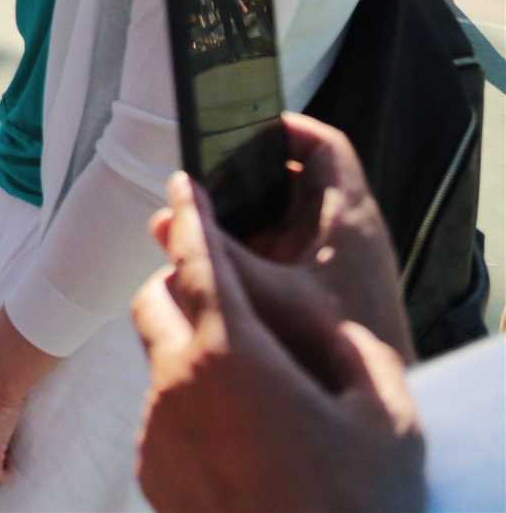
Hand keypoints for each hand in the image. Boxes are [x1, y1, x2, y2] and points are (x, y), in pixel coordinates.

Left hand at [132, 172, 423, 512]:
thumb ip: (354, 356)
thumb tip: (336, 334)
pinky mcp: (147, 467)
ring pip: (158, 360)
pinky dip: (190, 410)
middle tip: (224, 296)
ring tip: (251, 390)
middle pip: (155, 300)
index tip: (182, 185)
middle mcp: (177, 382)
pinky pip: (161, 415)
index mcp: (232, 354)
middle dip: (181, 285)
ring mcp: (155, 427)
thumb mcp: (385, 420)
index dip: (190, 217)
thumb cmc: (355, 505)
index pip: (197, 260)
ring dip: (190, 354)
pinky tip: (241, 442)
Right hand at [172, 113, 411, 361]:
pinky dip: (248, 249)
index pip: (325, 146)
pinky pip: (281, 251)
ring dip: (241, 218)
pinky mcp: (321, 288)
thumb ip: (214, 256)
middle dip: (244, 177)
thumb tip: (164, 219)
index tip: (239, 126)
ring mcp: (333, 261)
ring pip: (284, 217)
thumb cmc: (334, 351)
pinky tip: (216, 266)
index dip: (284, 127)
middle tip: (200, 180)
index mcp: (347, 220)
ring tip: (196, 223)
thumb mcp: (267, 295)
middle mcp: (345, 234)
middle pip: (295, 179)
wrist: (369, 408)